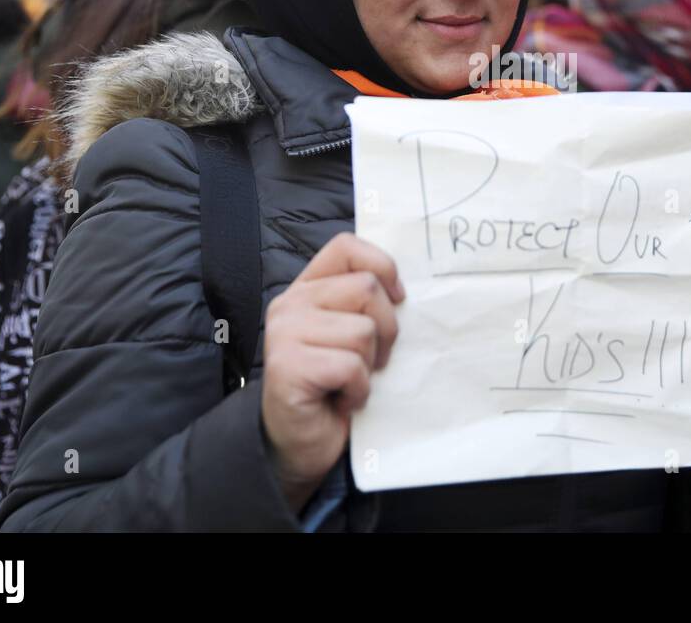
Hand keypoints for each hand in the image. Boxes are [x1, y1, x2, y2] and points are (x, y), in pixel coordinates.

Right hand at [260, 233, 403, 511]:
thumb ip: (365, 305)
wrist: (300, 443)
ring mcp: (284, 334)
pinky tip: (342, 400)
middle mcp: (290, 304)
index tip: (397, 299)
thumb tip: (405, 289)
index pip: (347, 247)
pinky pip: (351, 366)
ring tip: (349, 382)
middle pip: (366, 289)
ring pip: (364, 330)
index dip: (383, 267)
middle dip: (386, 330)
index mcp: (307, 289)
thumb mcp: (351, 335)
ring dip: (369, 365)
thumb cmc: (334, 387)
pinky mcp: (288, 366)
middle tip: (371, 360)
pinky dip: (358, 390)